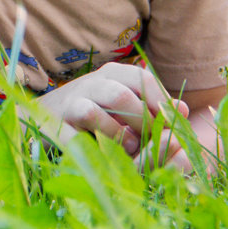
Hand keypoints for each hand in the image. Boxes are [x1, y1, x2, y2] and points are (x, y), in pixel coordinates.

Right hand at [36, 62, 190, 169]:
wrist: (43, 117)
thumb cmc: (94, 110)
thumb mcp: (124, 102)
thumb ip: (153, 104)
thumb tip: (183, 109)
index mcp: (112, 73)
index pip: (142, 78)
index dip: (159, 101)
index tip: (169, 122)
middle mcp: (92, 83)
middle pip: (122, 96)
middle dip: (140, 123)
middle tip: (150, 141)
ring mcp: (72, 103)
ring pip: (96, 113)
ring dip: (117, 136)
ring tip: (129, 148)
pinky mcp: (58, 125)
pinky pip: (76, 137)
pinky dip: (94, 148)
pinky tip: (106, 155)